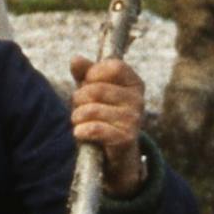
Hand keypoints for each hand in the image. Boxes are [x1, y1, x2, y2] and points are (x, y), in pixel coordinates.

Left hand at [69, 54, 146, 196]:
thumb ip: (85, 73)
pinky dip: (81, 131)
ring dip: (77, 117)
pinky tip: (81, 133)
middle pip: (96, 89)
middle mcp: (138, 100)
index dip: (94, 73)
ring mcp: (134, 120)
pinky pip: (94, 129)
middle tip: (80, 108)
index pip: (113, 66)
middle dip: (78, 99)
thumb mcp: (93, 92)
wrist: (115, 154)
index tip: (88, 83)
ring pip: (91, 109)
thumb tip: (76, 59)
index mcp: (134, 83)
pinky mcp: (126, 138)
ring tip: (80, 122)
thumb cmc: (103, 116)